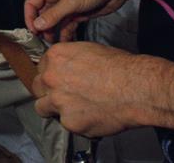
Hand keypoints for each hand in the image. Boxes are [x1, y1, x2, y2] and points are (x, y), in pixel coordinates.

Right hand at [23, 0, 130, 43]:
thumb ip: (53, 14)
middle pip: (42, 14)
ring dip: (53, 33)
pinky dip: (65, 35)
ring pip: (54, 22)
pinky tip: (66, 43)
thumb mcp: (71, 1)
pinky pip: (66, 26)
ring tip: (54, 44)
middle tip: (42, 40)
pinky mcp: (76, 14)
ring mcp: (67, 6)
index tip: (33, 30)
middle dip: (42, 27)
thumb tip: (38, 24)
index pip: (32, 3)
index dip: (30, 17)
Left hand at [31, 41, 152, 136]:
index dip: (52, 74)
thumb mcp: (90, 50)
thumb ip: (71, 60)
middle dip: (48, 91)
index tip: (59, 80)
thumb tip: (69, 67)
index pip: (42, 67)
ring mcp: (58, 101)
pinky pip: (66, 124)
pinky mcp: (69, 122)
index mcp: (56, 56)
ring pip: (43, 108)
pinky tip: (91, 116)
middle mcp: (51, 77)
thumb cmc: (120, 67)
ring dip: (54, 109)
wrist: (135, 88)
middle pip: (38, 87)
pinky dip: (76, 122)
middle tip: (64, 95)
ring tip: (73, 109)